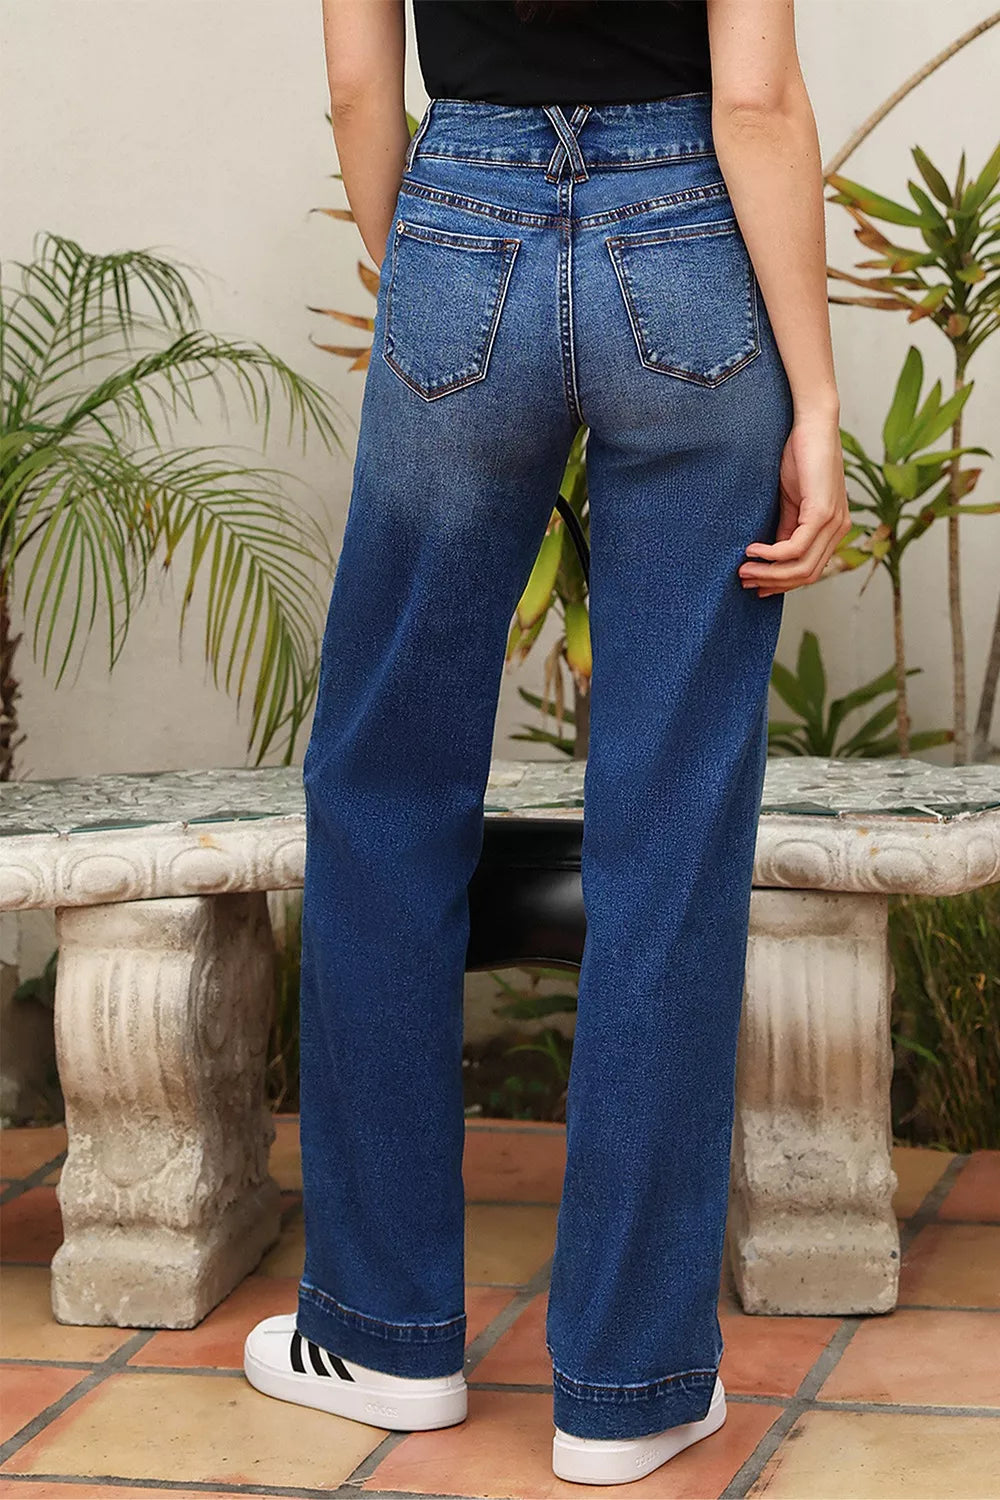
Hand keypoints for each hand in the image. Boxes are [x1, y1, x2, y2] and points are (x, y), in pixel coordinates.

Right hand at [738, 414, 851, 597]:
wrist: (812, 424)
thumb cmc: (800, 456)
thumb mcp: (791, 500)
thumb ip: (786, 527)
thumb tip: (772, 556)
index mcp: (833, 528)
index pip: (810, 570)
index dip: (781, 583)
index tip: (756, 585)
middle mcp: (839, 529)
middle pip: (807, 575)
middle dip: (773, 583)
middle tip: (745, 581)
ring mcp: (833, 522)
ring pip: (802, 567)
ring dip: (769, 573)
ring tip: (744, 570)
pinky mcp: (822, 512)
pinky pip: (796, 549)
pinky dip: (771, 555)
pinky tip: (752, 550)